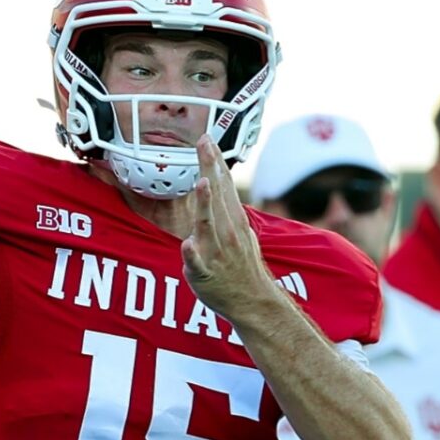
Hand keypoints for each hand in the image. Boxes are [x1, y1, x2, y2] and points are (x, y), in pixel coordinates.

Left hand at [180, 134, 275, 318]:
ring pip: (208, 224)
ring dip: (206, 203)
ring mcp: (215, 251)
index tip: (208, 138)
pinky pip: (197, 262)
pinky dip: (192, 254)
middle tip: (204, 142)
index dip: (215, 161)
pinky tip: (186, 245)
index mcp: (233, 220)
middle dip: (210, 167)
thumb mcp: (239, 231)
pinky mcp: (204, 272)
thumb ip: (227, 207)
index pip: (223, 184)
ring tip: (202, 182)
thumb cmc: (240, 265)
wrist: (253, 300)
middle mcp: (226, 231)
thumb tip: (218, 181)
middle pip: (217, 194)